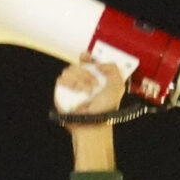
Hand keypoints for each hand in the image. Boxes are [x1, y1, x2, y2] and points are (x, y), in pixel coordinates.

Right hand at [58, 59, 126, 173]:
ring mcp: (72, 86)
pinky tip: (78, 92)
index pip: (87, 61)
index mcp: (95, 77)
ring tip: (88, 91)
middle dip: (87, 73)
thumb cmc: (106, 109)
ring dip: (80, 79)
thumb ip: (113, 68)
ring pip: (69, 70)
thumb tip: (99, 63)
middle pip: (78, 64)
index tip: (88, 57)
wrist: (94, 122)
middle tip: (94, 84)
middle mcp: (82, 80)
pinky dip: (70, 84)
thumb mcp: (118, 86)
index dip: (87, 56)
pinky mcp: (62, 92)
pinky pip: (61, 79)